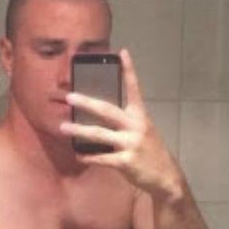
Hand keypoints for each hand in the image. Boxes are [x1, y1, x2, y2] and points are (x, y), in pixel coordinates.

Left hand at [61, 49, 184, 199]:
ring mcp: (132, 144)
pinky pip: (102, 158)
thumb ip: (125, 121)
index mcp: (141, 116)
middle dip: (87, 103)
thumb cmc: (150, 151)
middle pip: (107, 110)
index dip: (129, 70)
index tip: (122, 52)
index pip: (134, 89)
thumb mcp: (143, 131)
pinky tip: (78, 154)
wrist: (166, 177)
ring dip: (79, 131)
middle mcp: (137, 127)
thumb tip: (97, 113)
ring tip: (63, 127)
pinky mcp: (127, 162)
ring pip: (100, 134)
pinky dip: (88, 156)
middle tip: (70, 97)